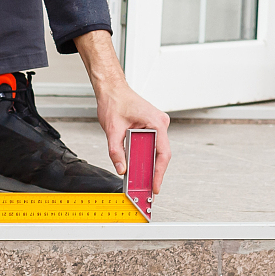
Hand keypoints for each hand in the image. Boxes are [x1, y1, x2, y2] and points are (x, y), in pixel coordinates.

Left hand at [73, 30, 171, 193]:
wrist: (112, 88)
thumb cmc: (115, 101)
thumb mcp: (113, 130)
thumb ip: (116, 152)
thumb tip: (122, 168)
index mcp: (156, 122)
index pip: (162, 153)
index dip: (159, 173)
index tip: (155, 186)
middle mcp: (160, 122)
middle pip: (160, 153)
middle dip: (153, 170)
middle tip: (145, 186)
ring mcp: (157, 124)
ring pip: (156, 149)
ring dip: (148, 162)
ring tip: (139, 177)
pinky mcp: (152, 125)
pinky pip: (151, 143)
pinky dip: (145, 154)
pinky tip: (137, 163)